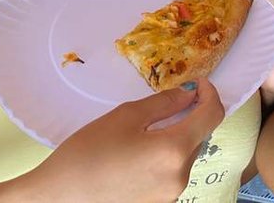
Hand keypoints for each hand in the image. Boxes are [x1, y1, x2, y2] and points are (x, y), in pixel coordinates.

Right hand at [0, 79, 223, 202]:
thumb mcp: (127, 116)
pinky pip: (174, 171)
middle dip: (191, 114)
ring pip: (187, 154)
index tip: (198, 83)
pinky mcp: (160, 202)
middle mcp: (181, 176)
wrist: (60, 195)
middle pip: (200, 135)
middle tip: (172, 99)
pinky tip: (144, 149)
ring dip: (179, 135)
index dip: (210, 94)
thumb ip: (166, 102)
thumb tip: (191, 93)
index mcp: (174, 151)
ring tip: (151, 126)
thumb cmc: (89, 151)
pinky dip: (168, 155)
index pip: (212, 116)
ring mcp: (171, 194)